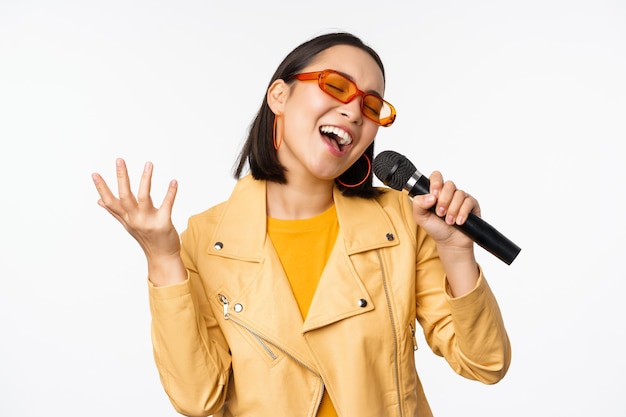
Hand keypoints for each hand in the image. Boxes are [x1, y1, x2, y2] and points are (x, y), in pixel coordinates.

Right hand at [92, 159, 184, 284]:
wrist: (162, 257)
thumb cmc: (146, 238)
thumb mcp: (128, 225)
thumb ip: (115, 211)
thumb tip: (98, 201)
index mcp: (126, 218)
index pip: (110, 202)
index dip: (101, 188)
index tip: (94, 174)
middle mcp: (134, 219)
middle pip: (124, 196)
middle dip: (122, 177)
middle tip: (119, 160)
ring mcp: (148, 221)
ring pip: (143, 197)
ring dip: (146, 179)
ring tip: (148, 164)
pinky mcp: (163, 224)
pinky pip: (166, 205)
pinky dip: (170, 193)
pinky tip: (174, 182)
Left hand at [411, 171, 479, 295]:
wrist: (450, 242)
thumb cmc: (436, 228)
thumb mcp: (420, 217)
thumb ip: (418, 204)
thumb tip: (430, 196)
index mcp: (436, 192)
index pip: (436, 176)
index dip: (436, 183)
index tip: (434, 195)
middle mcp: (449, 193)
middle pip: (449, 185)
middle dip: (444, 200)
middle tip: (440, 213)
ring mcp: (461, 197)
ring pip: (459, 194)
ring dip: (452, 209)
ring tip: (449, 221)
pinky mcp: (471, 204)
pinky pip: (469, 202)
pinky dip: (463, 212)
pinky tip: (459, 221)